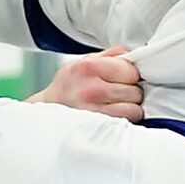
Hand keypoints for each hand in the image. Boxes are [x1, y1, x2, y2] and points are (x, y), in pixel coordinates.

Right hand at [28, 46, 142, 122]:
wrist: (48, 110)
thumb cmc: (69, 85)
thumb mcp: (85, 61)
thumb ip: (111, 55)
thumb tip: (136, 55)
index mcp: (89, 67)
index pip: (131, 71)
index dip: (131, 74)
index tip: (124, 78)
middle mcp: (92, 89)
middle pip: (135, 91)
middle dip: (132, 91)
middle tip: (118, 92)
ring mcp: (95, 112)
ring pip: (135, 109)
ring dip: (131, 107)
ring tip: (117, 104)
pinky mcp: (99, 128)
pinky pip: (127, 123)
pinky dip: (125, 119)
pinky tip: (114, 114)